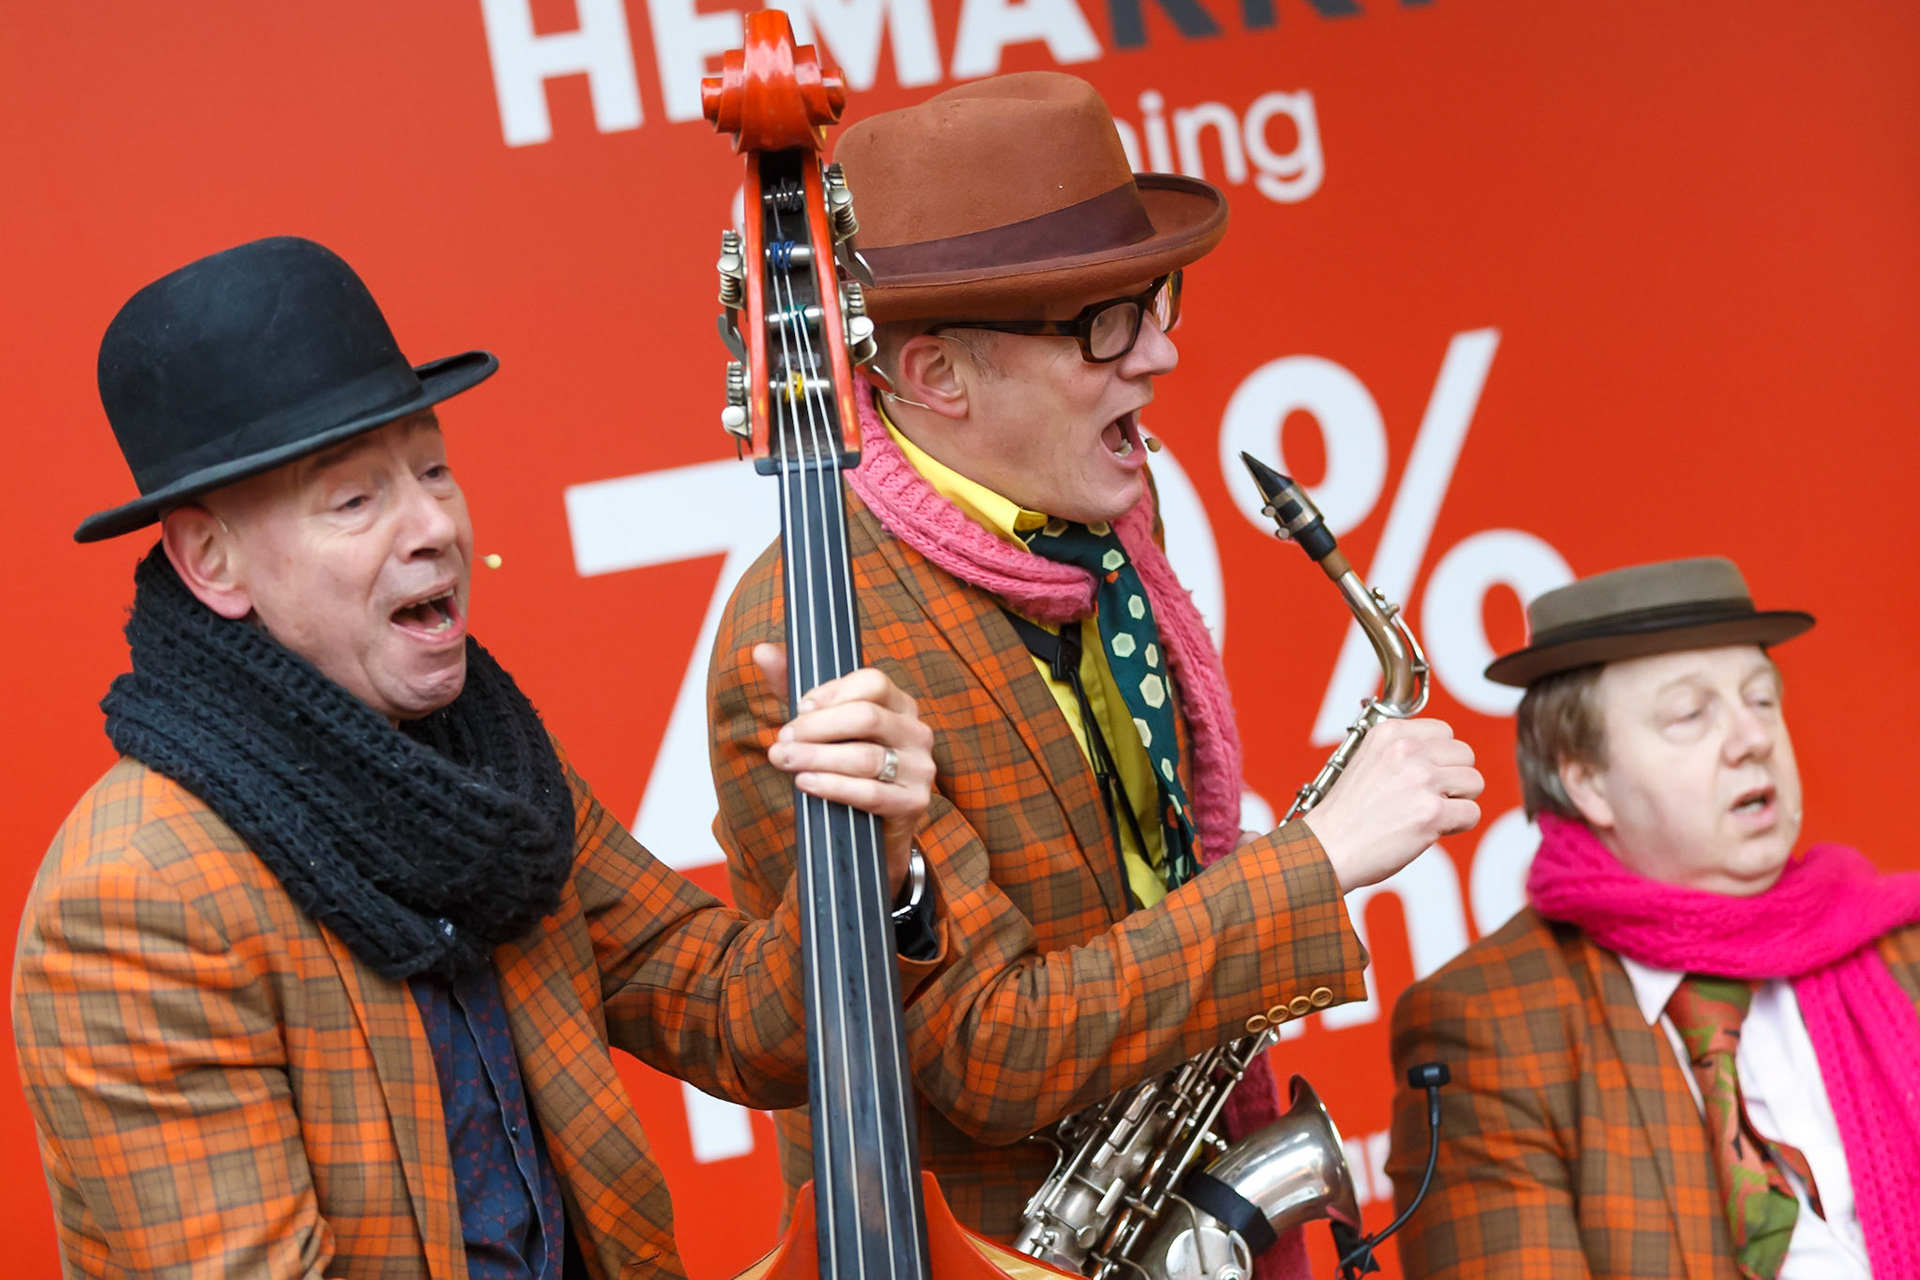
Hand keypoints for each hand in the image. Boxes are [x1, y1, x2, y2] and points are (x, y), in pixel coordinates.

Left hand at [755, 643, 934, 897]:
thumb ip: (793, 687)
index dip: (832, 693)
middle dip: (816, 728)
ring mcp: (920, 768)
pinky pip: (871, 793)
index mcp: (900, 704)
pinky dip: (833, 787)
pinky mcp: (913, 802)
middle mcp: (916, 731)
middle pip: (866, 717)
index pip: (872, 682)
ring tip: (784, 760)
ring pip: (864, 756)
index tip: (800, 707)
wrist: (870, 828)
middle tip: (782, 739)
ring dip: (816, 758)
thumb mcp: (820, 725)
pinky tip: (806, 784)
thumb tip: (761, 650)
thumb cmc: (845, 766)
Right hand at [1299, 718, 1482, 892]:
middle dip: (1453, 777)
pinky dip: (1458, 825)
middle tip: (1429, 797)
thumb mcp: (1367, 760)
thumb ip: (1402, 750)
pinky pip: (1471, 813)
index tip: (1424, 775)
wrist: (1327, 847)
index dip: (1439, 757)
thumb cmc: (1346, 812)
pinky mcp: (1432, 812)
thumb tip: (1442, 754)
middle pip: (1465, 754)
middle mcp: (1407, 751)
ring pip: (1474, 781)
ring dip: (1459, 800)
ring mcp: (1421, 780)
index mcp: (1389, 733)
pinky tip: (1433, 829)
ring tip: (1431, 812)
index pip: (1444, 731)